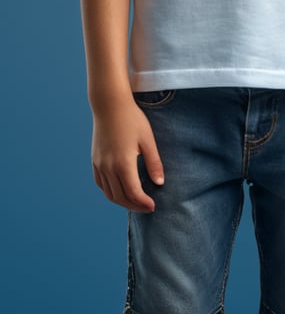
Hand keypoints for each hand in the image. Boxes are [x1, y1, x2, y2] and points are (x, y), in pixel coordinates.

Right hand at [91, 97, 163, 212]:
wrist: (110, 105)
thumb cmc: (132, 120)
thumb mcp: (147, 140)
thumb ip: (153, 163)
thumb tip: (160, 183)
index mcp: (123, 163)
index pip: (133, 193)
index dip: (144, 203)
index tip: (153, 206)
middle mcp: (108, 167)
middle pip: (120, 197)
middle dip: (134, 206)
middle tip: (147, 207)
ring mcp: (99, 165)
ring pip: (109, 193)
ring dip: (122, 201)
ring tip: (136, 201)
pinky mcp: (95, 161)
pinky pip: (101, 184)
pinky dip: (111, 192)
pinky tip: (121, 190)